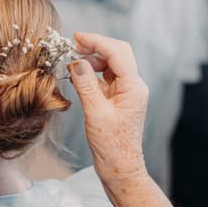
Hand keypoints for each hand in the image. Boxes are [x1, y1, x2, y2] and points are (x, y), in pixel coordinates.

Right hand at [69, 32, 148, 183]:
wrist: (120, 168)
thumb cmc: (111, 146)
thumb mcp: (95, 114)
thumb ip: (86, 86)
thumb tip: (77, 62)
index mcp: (133, 88)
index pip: (117, 53)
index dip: (97, 41)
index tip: (77, 37)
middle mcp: (133, 87)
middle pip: (118, 54)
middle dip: (96, 45)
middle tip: (74, 44)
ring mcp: (126, 92)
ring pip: (111, 64)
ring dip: (93, 58)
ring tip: (74, 61)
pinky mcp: (118, 99)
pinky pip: (106, 77)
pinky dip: (92, 72)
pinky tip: (79, 75)